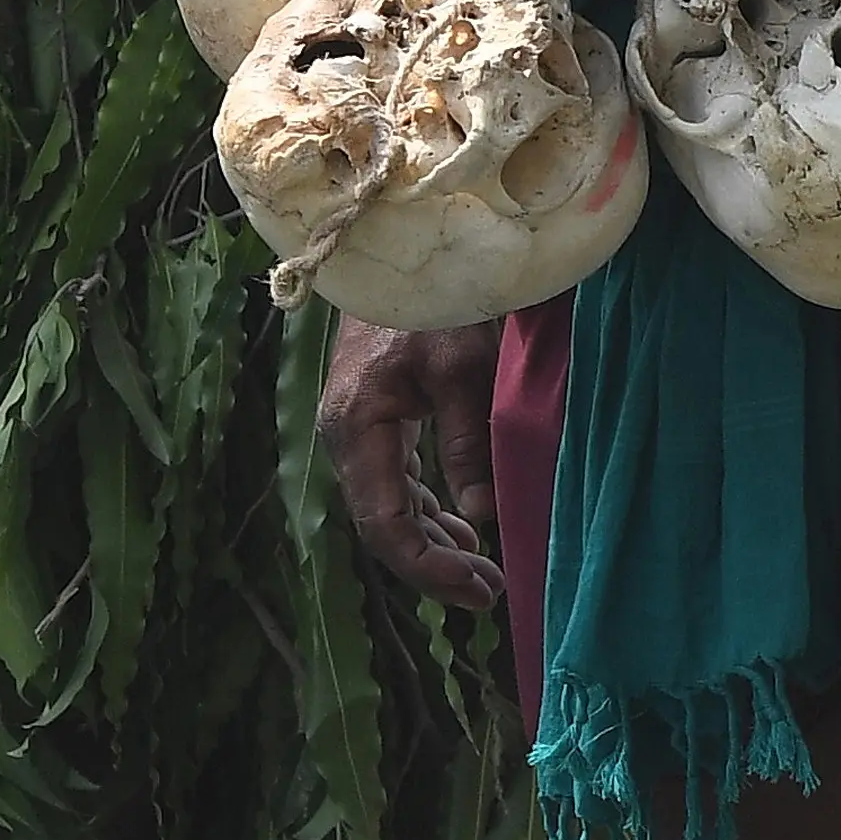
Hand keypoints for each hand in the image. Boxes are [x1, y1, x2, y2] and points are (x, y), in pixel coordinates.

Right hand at [316, 315, 505, 610]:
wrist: (402, 247)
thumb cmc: (435, 299)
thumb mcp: (463, 367)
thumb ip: (468, 442)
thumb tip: (482, 517)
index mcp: (358, 428)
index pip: (385, 525)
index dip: (428, 568)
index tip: (479, 589)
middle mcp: (347, 437)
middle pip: (384, 525)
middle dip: (436, 566)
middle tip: (493, 592)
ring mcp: (358, 430)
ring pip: (390, 508)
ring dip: (435, 544)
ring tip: (485, 571)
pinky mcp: (375, 421)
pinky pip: (397, 484)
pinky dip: (429, 511)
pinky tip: (464, 530)